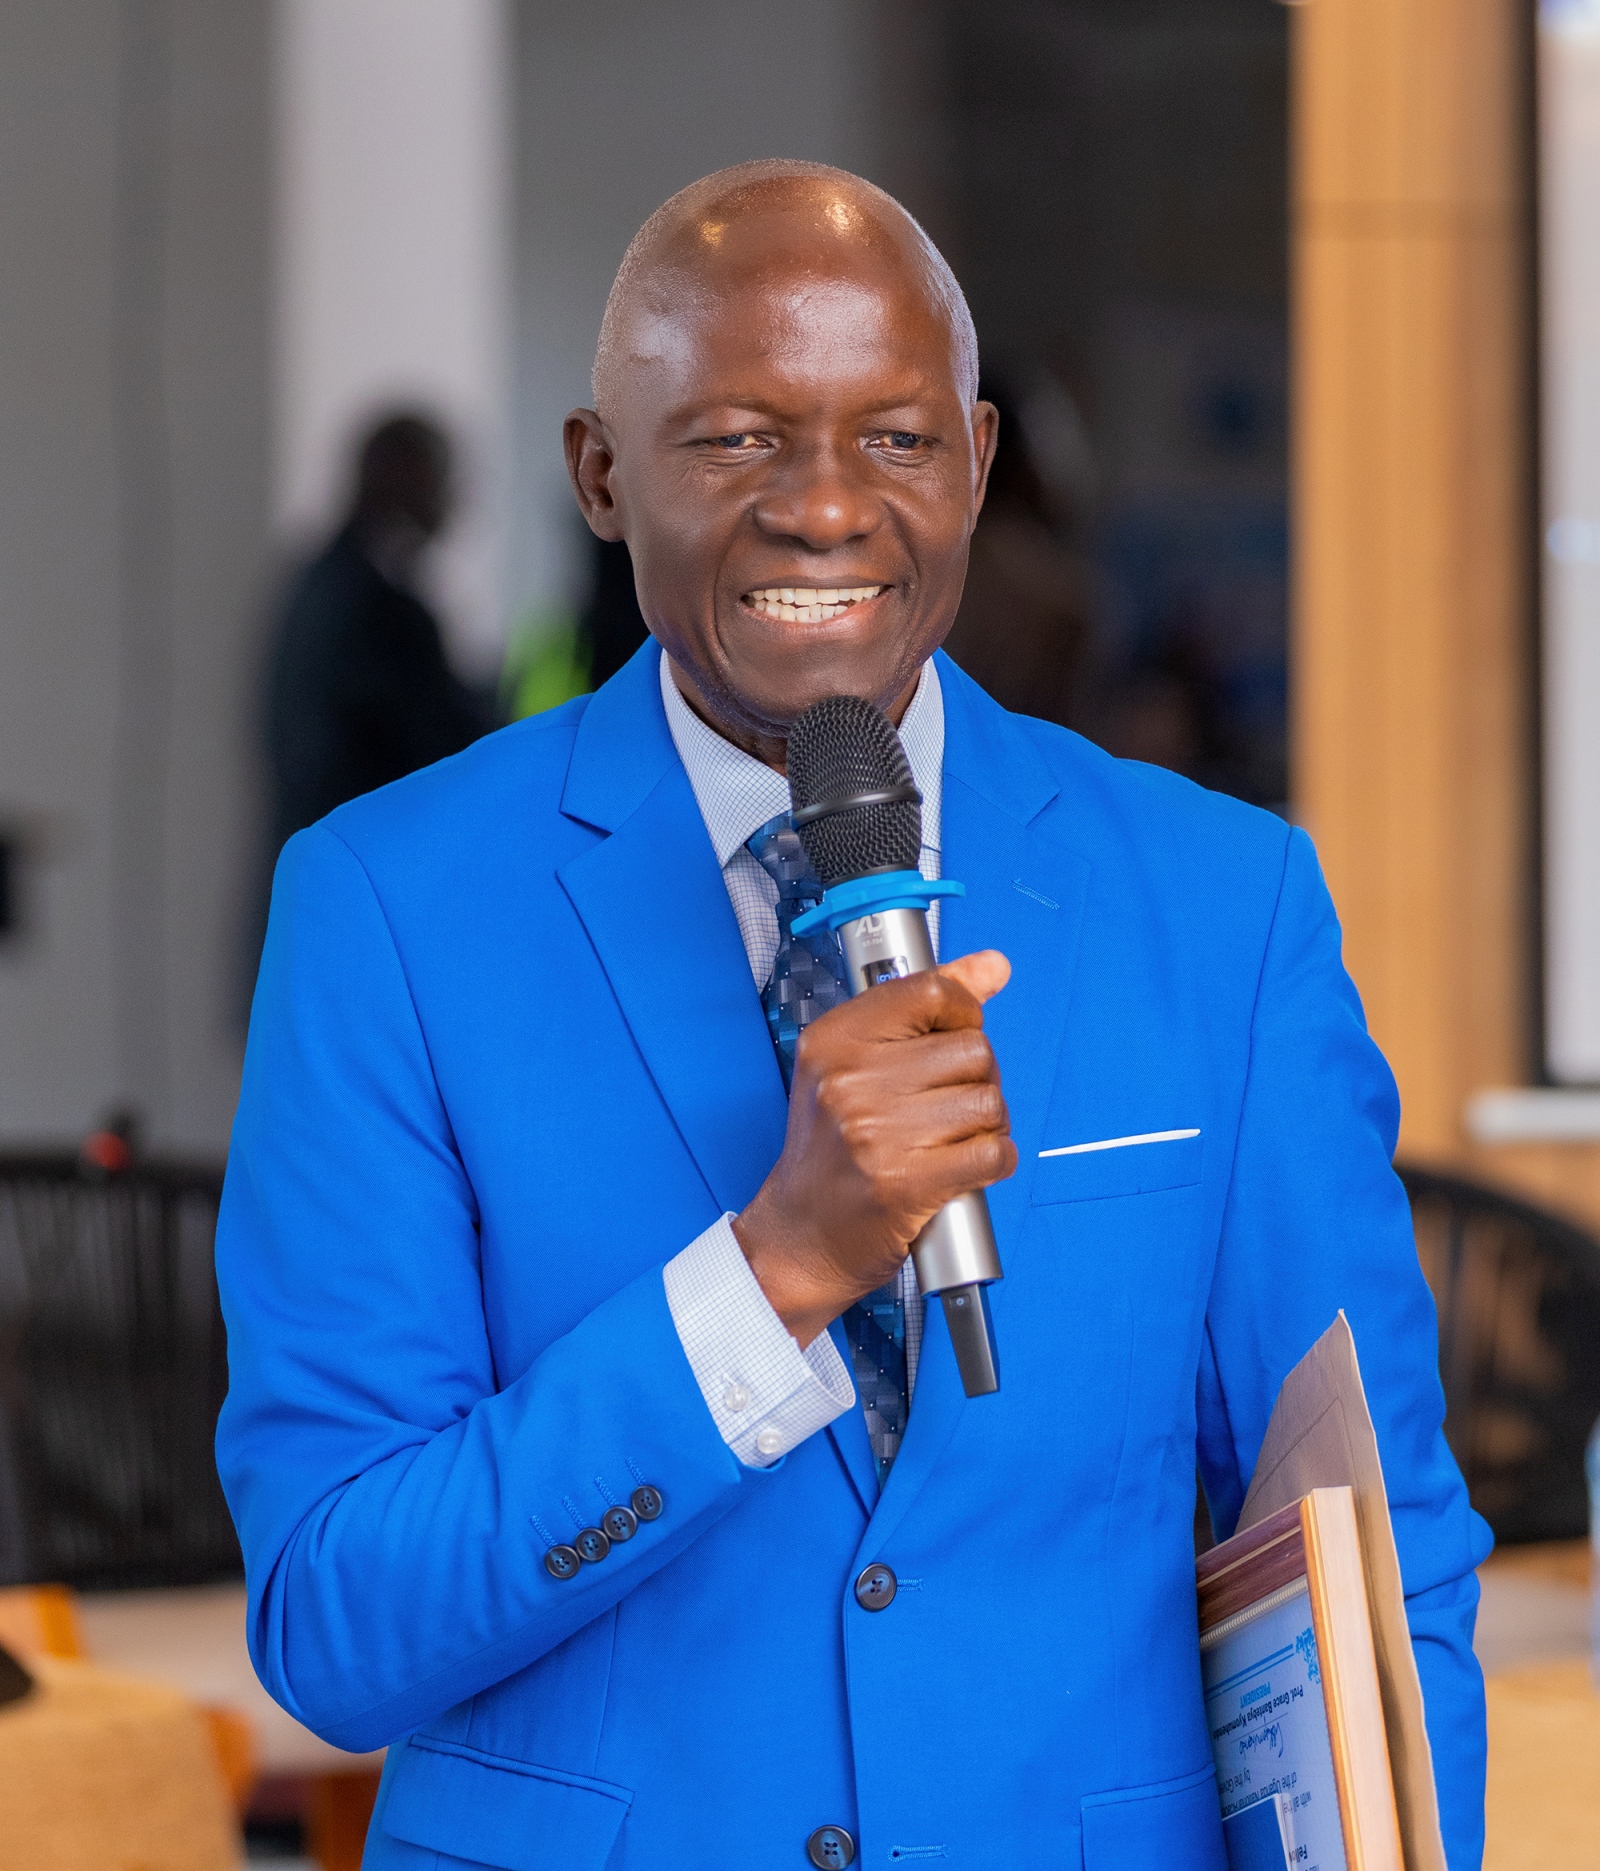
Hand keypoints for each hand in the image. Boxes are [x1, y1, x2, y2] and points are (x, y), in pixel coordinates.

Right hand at [733, 950, 1015, 1345]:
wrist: (800, 1235)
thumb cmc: (828, 1151)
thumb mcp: (852, 1065)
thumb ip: (922, 1007)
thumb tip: (993, 966)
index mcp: (834, 1041)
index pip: (933, 991)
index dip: (962, 1013)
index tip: (954, 1034)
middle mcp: (851, 1081)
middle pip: (973, 1049)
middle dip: (976, 1079)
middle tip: (947, 1105)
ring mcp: (878, 1133)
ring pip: (988, 1102)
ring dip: (987, 1125)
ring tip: (952, 1139)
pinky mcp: (907, 1183)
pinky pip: (992, 1153)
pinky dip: (993, 1161)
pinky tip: (964, 1167)